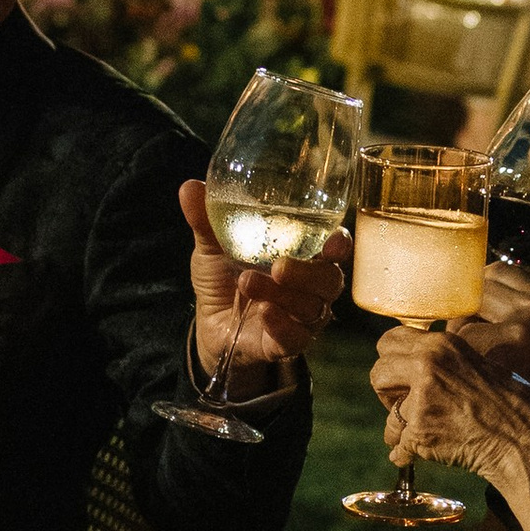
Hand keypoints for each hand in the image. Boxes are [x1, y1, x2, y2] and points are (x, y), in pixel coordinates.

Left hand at [180, 179, 345, 385]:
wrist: (209, 325)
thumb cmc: (223, 278)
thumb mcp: (213, 248)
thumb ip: (206, 220)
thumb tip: (189, 187)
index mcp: (303, 256)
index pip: (335, 249)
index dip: (340, 244)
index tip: (334, 239)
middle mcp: (309, 287)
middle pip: (331, 280)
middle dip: (309, 273)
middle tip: (279, 266)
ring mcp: (302, 317)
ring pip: (312, 308)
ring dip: (282, 295)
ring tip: (247, 282)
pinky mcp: (287, 343)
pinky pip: (297, 337)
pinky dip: (282, 324)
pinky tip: (264, 312)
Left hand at [369, 323, 529, 494]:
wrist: (526, 440)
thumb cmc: (515, 406)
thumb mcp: (480, 365)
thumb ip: (446, 362)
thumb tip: (416, 368)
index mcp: (443, 345)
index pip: (390, 340)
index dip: (393, 360)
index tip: (403, 376)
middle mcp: (428, 365)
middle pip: (378, 372)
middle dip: (387, 392)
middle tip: (407, 406)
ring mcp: (423, 399)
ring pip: (388, 415)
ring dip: (399, 429)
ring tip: (422, 435)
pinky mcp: (421, 431)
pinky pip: (398, 447)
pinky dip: (408, 455)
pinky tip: (423, 454)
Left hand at [447, 266, 529, 405]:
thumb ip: (527, 313)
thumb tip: (475, 302)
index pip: (501, 272)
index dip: (479, 289)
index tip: (472, 310)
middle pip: (480, 288)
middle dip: (464, 311)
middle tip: (462, 340)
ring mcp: (524, 324)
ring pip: (466, 315)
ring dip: (460, 339)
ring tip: (474, 364)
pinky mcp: (507, 348)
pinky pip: (464, 343)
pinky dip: (463, 360)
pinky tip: (477, 379)